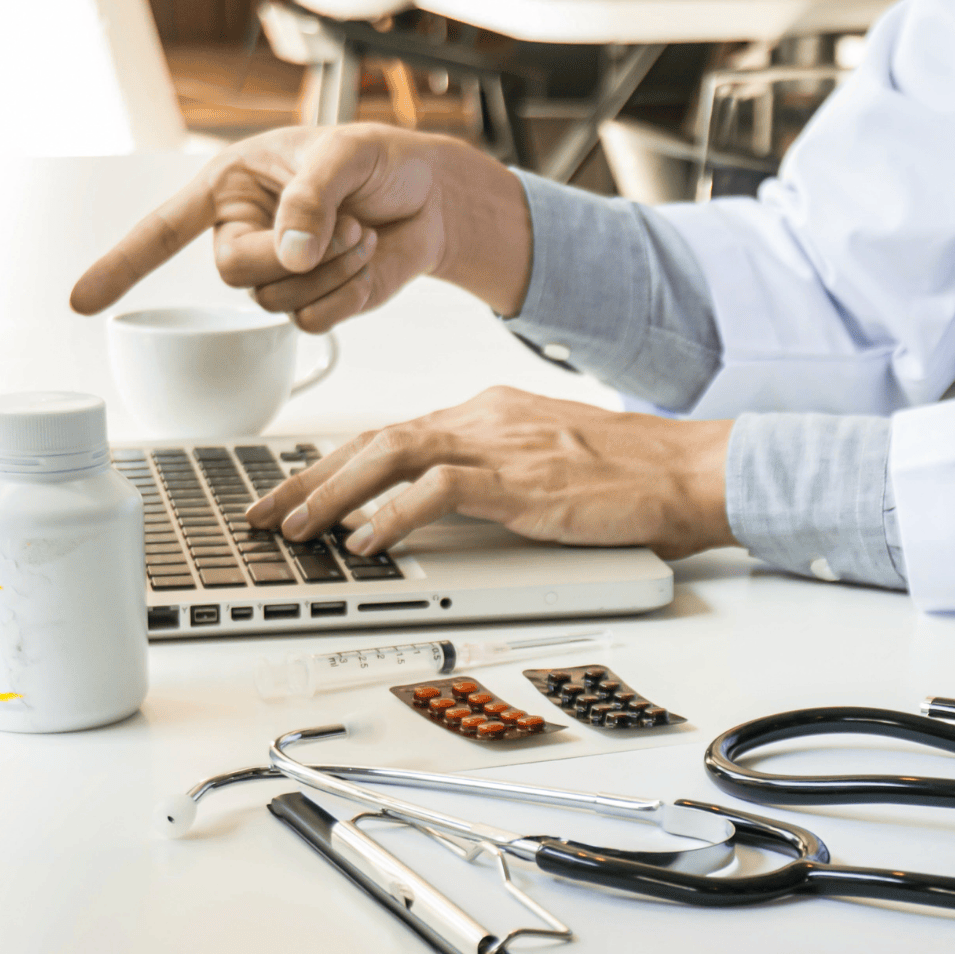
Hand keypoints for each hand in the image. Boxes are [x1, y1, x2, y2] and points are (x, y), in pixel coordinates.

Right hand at [68, 124, 532, 328]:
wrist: (431, 197)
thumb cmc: (379, 162)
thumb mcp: (344, 156)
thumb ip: (310, 198)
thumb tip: (289, 254)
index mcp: (231, 189)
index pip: (162, 230)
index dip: (121, 265)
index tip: (81, 302)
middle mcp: (245, 236)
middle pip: (236, 274)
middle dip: (294, 254)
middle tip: (345, 224)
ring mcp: (279, 276)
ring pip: (278, 302)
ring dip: (332, 269)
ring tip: (363, 232)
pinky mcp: (316, 304)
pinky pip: (313, 322)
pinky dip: (347, 295)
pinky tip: (367, 260)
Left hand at [245, 388, 735, 559]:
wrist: (689, 471)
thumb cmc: (632, 476)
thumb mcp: (547, 464)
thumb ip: (493, 474)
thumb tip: (442, 505)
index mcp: (489, 412)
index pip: (392, 433)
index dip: (334, 465)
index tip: (295, 492)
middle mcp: (485, 418)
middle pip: (374, 440)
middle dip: (309, 479)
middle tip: (265, 514)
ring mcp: (501, 446)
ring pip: (391, 456)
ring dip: (334, 495)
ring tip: (297, 530)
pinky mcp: (521, 481)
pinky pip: (439, 491)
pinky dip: (394, 514)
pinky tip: (367, 541)